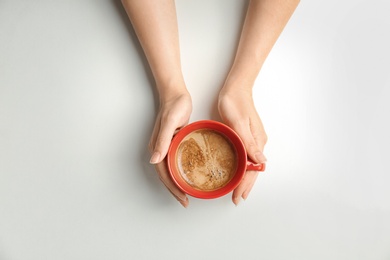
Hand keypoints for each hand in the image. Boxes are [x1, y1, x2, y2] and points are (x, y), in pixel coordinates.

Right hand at [149, 90, 191, 207]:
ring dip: (177, 183)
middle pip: (166, 175)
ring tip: (187, 193)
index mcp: (157, 147)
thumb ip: (163, 140)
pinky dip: (181, 171)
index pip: (163, 173)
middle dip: (175, 190)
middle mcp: (160, 149)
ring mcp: (166, 146)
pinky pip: (176, 161)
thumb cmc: (174, 106)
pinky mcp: (174, 142)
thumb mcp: (170, 122)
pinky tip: (189, 175)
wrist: (176, 94)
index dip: (172, 188)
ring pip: (170, 170)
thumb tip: (154, 161)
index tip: (182, 198)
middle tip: (186, 201)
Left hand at [218, 87, 266, 204]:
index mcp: (257, 142)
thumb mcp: (239, 123)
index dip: (246, 184)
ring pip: (250, 165)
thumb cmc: (235, 103)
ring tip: (238, 190)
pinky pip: (246, 157)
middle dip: (246, 185)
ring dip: (245, 179)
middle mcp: (257, 143)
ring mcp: (253, 140)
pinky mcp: (246, 136)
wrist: (236, 88)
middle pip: (254, 170)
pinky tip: (237, 171)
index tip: (239, 196)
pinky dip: (242, 168)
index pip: (253, 169)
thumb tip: (260, 163)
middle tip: (237, 199)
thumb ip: (248, 142)